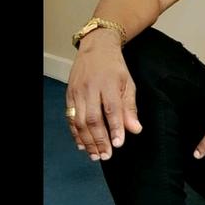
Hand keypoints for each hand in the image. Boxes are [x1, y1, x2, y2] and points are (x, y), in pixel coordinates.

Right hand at [65, 32, 141, 159]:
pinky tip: (82, 145)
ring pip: (79, 120)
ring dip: (87, 140)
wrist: (96, 48)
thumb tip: (136, 129)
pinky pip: (70, 117)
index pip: (111, 109)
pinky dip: (75, 133)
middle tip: (106, 156)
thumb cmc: (115, 68)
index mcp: (108, 84)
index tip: (119, 143)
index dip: (115, 128)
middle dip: (99, 139)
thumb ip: (130, 107)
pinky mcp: (69, 95)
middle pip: (92, 118)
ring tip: (95, 155)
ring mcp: (77, 92)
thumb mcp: (128, 84)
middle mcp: (90, 89)